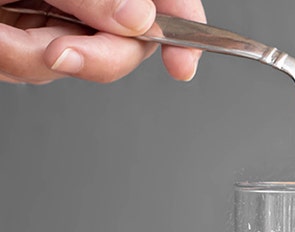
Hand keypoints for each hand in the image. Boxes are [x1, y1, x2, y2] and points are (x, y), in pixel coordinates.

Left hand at [0, 0, 204, 83]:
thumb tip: (140, 18)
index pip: (164, 5)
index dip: (184, 33)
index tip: (182, 64)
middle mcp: (83, 5)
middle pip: (127, 45)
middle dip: (95, 57)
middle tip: (60, 52)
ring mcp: (52, 25)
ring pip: (75, 65)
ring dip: (31, 57)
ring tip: (1, 34)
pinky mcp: (21, 48)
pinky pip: (30, 70)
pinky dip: (10, 59)